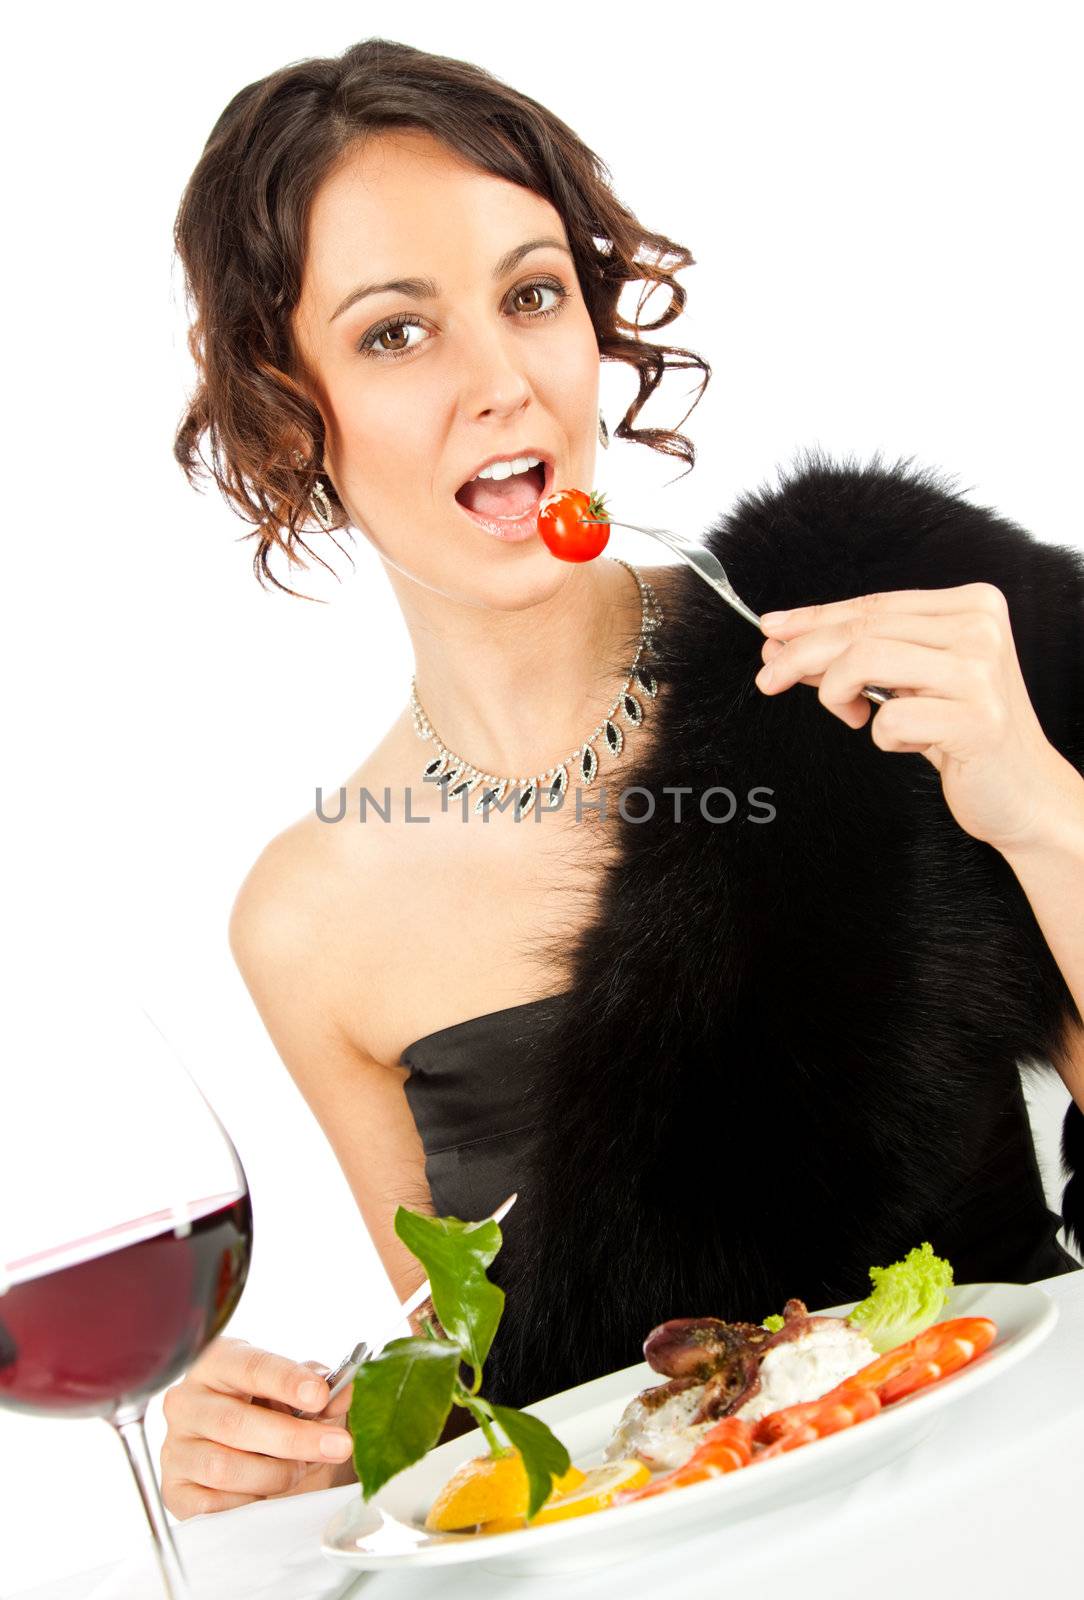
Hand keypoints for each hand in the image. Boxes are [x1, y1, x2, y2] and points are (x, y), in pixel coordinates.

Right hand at [161, 1337, 354, 1518]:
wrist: (251, 1455)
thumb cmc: (271, 1413)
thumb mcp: (299, 1395)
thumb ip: (322, 1390)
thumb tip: (345, 1392)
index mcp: (217, 1362)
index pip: (250, 1366)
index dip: (286, 1380)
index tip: (320, 1395)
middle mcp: (187, 1400)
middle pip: (236, 1422)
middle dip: (294, 1437)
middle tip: (337, 1446)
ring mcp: (175, 1446)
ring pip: (225, 1466)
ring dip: (274, 1473)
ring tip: (299, 1470)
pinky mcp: (174, 1489)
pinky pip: (211, 1504)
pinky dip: (247, 1501)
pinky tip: (264, 1491)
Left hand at [754, 582, 1074, 851]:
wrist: (1024, 791)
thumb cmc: (962, 734)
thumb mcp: (909, 683)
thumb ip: (857, 658)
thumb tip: (784, 643)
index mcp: (972, 605)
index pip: (874, 605)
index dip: (814, 618)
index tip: (771, 629)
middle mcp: (980, 629)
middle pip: (862, 630)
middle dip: (801, 654)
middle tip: (769, 678)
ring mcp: (981, 673)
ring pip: (864, 662)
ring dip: (838, 694)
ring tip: (852, 715)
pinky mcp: (976, 720)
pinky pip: (890, 720)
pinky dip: (883, 738)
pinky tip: (909, 743)